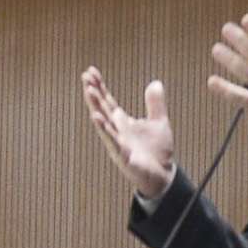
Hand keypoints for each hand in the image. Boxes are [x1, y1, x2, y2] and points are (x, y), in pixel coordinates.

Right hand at [81, 67, 177, 196]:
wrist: (162, 175)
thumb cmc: (157, 151)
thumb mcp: (159, 122)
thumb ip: (155, 104)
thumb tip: (155, 83)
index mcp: (122, 122)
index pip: (107, 100)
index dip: (100, 86)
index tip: (90, 71)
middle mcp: (116, 131)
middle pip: (101, 108)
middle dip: (93, 93)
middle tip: (85, 77)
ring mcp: (117, 143)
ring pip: (103, 122)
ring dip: (95, 106)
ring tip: (88, 92)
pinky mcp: (123, 155)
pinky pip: (112, 140)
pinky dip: (105, 129)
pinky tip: (96, 118)